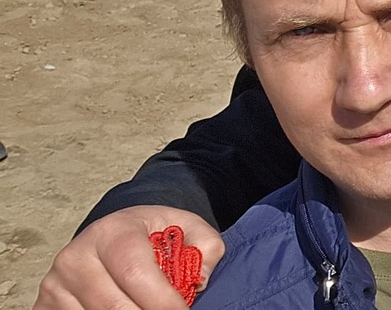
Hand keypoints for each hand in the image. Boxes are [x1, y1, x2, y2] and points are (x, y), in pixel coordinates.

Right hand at [34, 206, 222, 309]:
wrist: (116, 232)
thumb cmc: (154, 234)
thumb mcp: (189, 227)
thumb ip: (206, 248)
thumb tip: (200, 281)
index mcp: (112, 233)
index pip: (136, 275)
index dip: (163, 302)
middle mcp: (76, 257)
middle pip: (114, 307)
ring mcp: (56, 283)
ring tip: (146, 308)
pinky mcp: (45, 304)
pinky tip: (126, 308)